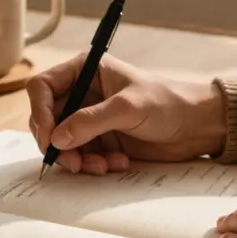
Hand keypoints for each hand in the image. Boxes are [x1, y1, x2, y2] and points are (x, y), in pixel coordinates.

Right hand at [26, 52, 226, 174]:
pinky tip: (116, 163)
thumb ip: (90, 121)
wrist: (196, 127)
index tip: (50, 138)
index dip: (40, 112)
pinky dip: (92, 164)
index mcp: (85, 71)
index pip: (42, 88)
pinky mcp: (99, 140)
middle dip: (57, 144)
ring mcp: (89, 119)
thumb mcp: (128, 108)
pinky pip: (80, 156)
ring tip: (100, 166)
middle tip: (73, 162)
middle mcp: (82, 94)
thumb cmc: (168, 103)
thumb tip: (57, 139)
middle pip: (47, 120)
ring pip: (61, 143)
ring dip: (76, 158)